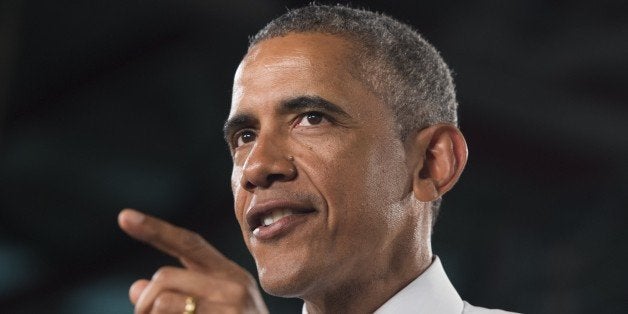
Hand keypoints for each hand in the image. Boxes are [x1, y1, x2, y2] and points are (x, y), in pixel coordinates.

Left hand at [118, 209, 268, 313]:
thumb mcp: (217, 307)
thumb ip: (181, 291)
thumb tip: (135, 287)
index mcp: (231, 275)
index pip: (190, 243)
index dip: (156, 230)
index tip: (124, 217)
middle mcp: (232, 289)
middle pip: (164, 277)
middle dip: (144, 300)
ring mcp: (228, 311)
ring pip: (162, 304)